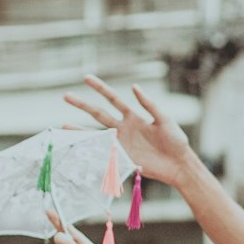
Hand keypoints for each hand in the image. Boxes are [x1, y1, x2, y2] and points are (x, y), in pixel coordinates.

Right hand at [63, 76, 194, 188]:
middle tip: (65, 96)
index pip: (113, 99)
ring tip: (63, 125)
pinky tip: (79, 146)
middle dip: (82, 105)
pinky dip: (92, 149)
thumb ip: (149, 105)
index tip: (86, 78)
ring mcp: (122, 143)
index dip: (100, 88)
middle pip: (99, 114)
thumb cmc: (176, 141)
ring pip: (97, 134)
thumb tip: (135, 87)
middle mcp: (124, 128)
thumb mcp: (165, 119)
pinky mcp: (123, 157)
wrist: (180, 165)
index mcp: (134, 117)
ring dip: (81, 130)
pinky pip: (105, 152)